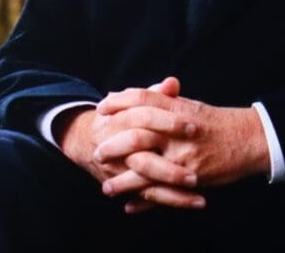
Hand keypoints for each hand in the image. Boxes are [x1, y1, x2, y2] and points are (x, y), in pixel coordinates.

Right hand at [56, 77, 204, 210]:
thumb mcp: (133, 103)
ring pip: (145, 181)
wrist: (86, 142)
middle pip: (142, 156)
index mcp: (120, 120)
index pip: (144, 118)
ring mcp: (121, 169)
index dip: (168, 122)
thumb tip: (173, 83)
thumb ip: (155, 94)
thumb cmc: (120, 117)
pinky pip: (150, 196)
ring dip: (172, 187)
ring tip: (198, 187)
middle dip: (169, 163)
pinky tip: (196, 201)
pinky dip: (172, 200)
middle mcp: (117, 147)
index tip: (195, 126)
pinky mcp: (127, 186)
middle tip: (196, 165)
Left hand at [95, 83, 269, 202]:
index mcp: (178, 109)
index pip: (143, 99)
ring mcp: (184, 154)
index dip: (119, 102)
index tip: (101, 108)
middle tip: (97, 151)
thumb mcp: (193, 107)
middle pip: (137, 134)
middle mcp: (178, 130)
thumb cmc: (219, 123)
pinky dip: (145, 201)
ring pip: (145, 167)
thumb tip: (142, 94)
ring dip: (123, 179)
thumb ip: (168, 101)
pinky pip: (163, 190)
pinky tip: (131, 205)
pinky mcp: (192, 176)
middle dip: (113, 144)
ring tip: (106, 187)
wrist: (250, 139)